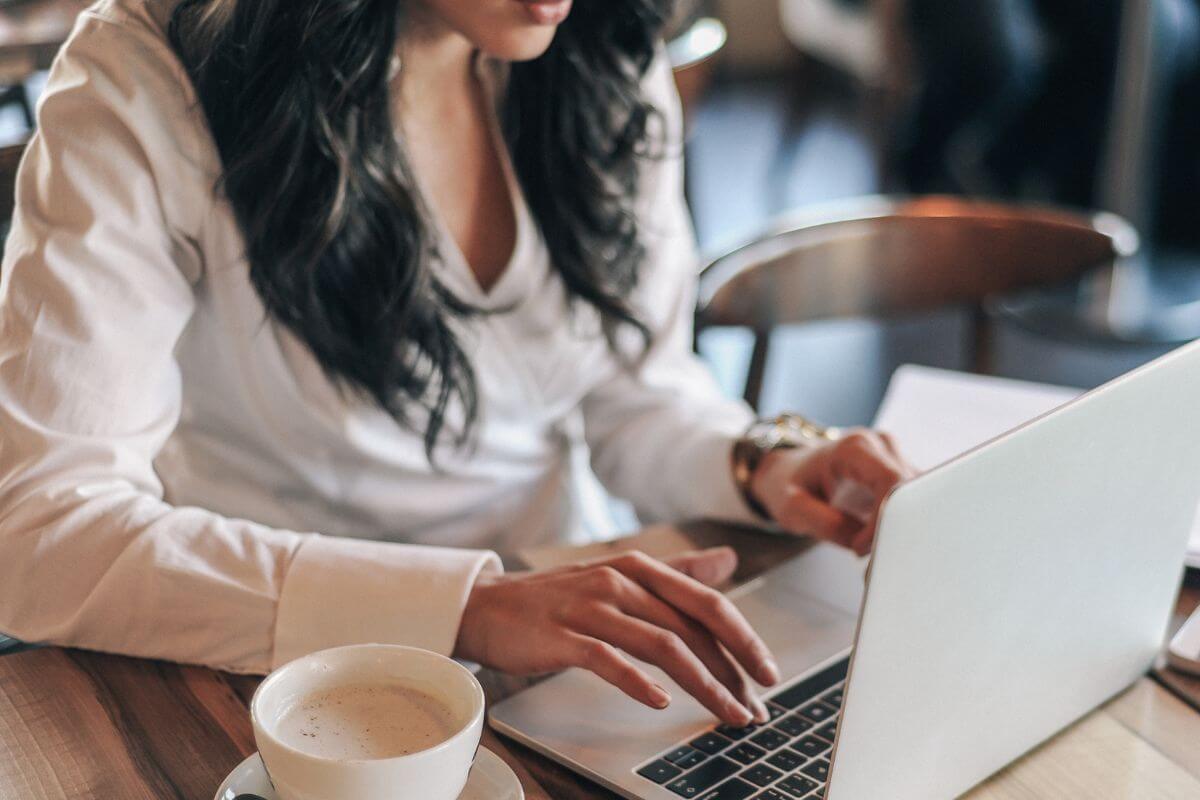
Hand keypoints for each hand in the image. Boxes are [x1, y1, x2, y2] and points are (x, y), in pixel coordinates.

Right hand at [453, 547, 778, 725]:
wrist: (488, 606)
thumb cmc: (559, 597)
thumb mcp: (621, 575)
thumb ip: (676, 572)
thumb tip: (727, 561)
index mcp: (640, 568)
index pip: (706, 602)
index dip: (743, 638)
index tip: (769, 672)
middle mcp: (620, 581)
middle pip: (691, 627)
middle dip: (731, 671)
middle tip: (755, 708)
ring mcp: (591, 607)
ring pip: (661, 645)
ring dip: (702, 684)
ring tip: (726, 713)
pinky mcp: (562, 636)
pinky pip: (609, 659)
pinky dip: (639, 682)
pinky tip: (661, 702)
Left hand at [751, 429, 917, 555]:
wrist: (789, 470)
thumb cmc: (789, 484)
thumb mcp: (792, 507)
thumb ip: (824, 523)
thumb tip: (861, 543)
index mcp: (854, 448)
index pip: (891, 481)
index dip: (884, 518)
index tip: (862, 546)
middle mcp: (880, 446)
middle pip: (911, 489)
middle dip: (896, 527)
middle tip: (871, 555)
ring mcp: (894, 457)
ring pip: (919, 497)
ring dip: (901, 527)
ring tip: (873, 548)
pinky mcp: (900, 473)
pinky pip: (914, 500)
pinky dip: (901, 523)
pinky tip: (881, 539)